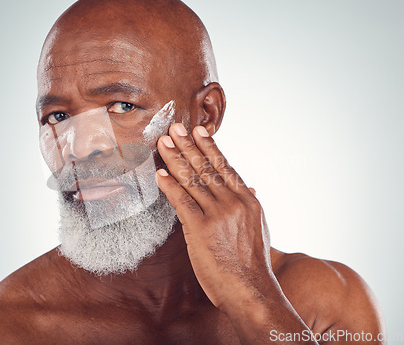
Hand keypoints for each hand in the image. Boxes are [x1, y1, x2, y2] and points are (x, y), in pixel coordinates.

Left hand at [156, 123, 273, 308]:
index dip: (209, 146)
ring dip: (175, 159)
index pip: (225, 166)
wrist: (251, 290)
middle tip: (174, 128)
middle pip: (206, 167)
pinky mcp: (201, 229)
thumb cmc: (252, 262)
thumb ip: (250, 203)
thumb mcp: (259, 227)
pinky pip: (181, 201)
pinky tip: (160, 174)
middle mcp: (234, 202)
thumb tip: (250, 185)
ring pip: (192, 180)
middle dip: (188, 145)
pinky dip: (169, 186)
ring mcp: (218, 214)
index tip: (198, 130)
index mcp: (248, 199)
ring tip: (163, 143)